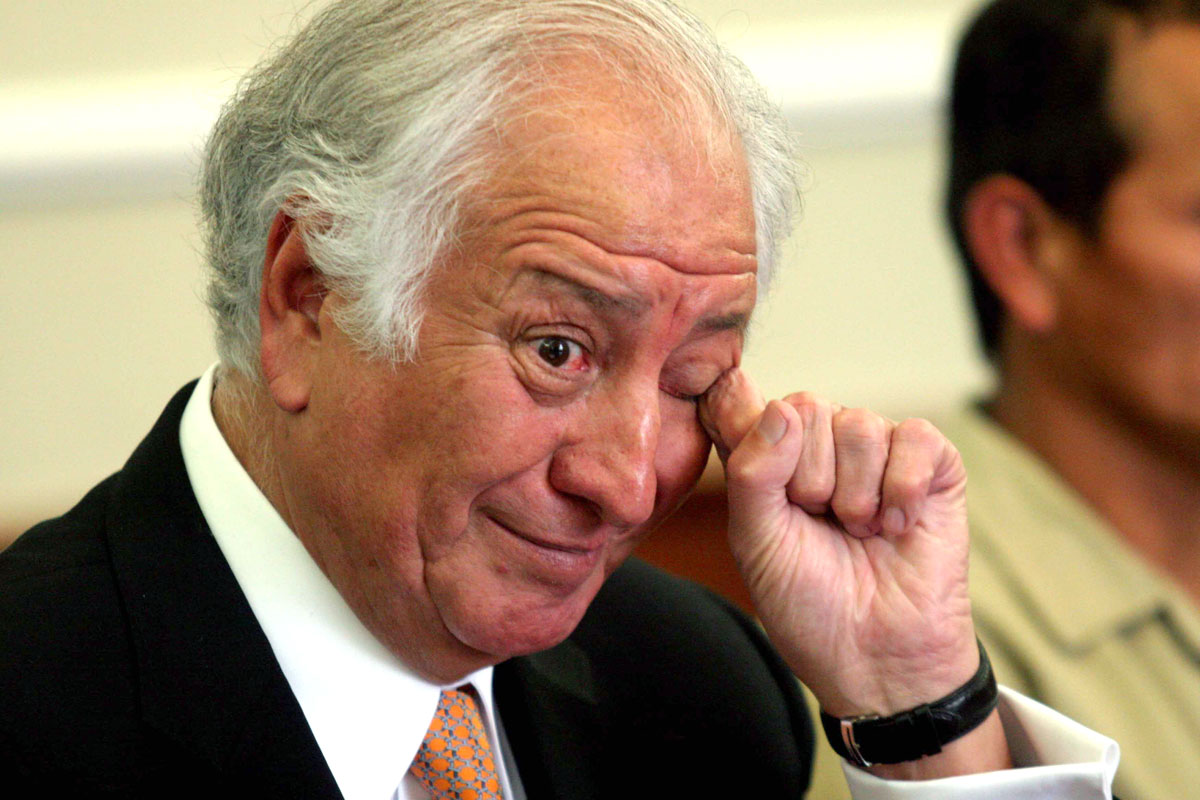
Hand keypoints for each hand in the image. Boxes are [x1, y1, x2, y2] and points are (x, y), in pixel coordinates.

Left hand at [699, 369, 977, 718]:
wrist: (875, 657)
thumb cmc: (808, 602)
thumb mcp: (755, 542)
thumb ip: (751, 473)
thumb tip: (781, 408)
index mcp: (772, 456)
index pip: (752, 403)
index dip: (757, 441)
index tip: (768, 493)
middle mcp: (824, 443)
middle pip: (808, 408)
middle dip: (810, 481)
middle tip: (824, 526)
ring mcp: (880, 450)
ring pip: (859, 424)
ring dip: (856, 494)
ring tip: (861, 532)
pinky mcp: (935, 464)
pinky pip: (915, 436)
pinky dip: (902, 488)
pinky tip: (897, 525)